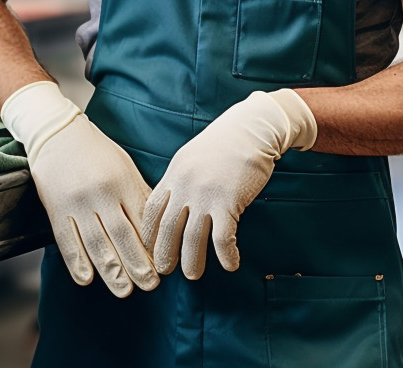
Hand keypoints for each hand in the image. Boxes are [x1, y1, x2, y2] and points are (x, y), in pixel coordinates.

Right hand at [1, 81, 158, 296]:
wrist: (58, 133)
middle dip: (138, 263)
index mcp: (122, 181)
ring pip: (96, 243)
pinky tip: (87, 279)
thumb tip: (157, 221)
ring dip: (111, 270)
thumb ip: (139, 192)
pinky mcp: (56, 210)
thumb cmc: (97, 151)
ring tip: (124, 290)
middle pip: (122, 235)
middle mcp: (101, 194)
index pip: (142, 219)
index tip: (165, 263)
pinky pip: (67, 241)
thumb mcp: (124, 166)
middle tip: (151, 284)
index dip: (153, 244)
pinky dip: (77, 262)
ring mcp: (77, 203)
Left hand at [141, 89, 315, 279]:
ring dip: (192, 261)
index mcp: (175, 174)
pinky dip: (226, 256)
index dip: (149, 233)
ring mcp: (206, 194)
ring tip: (193, 274)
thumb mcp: (192, 156)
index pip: (152, 210)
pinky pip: (223, 238)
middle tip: (165, 270)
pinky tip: (230, 264)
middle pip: (168, 228)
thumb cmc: (225, 142)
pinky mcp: (229, 201)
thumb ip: (180, 179)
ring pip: (192, 238)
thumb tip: (172, 203)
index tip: (149, 249)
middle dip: (164, 254)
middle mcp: (186, 185)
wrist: (253, 128)